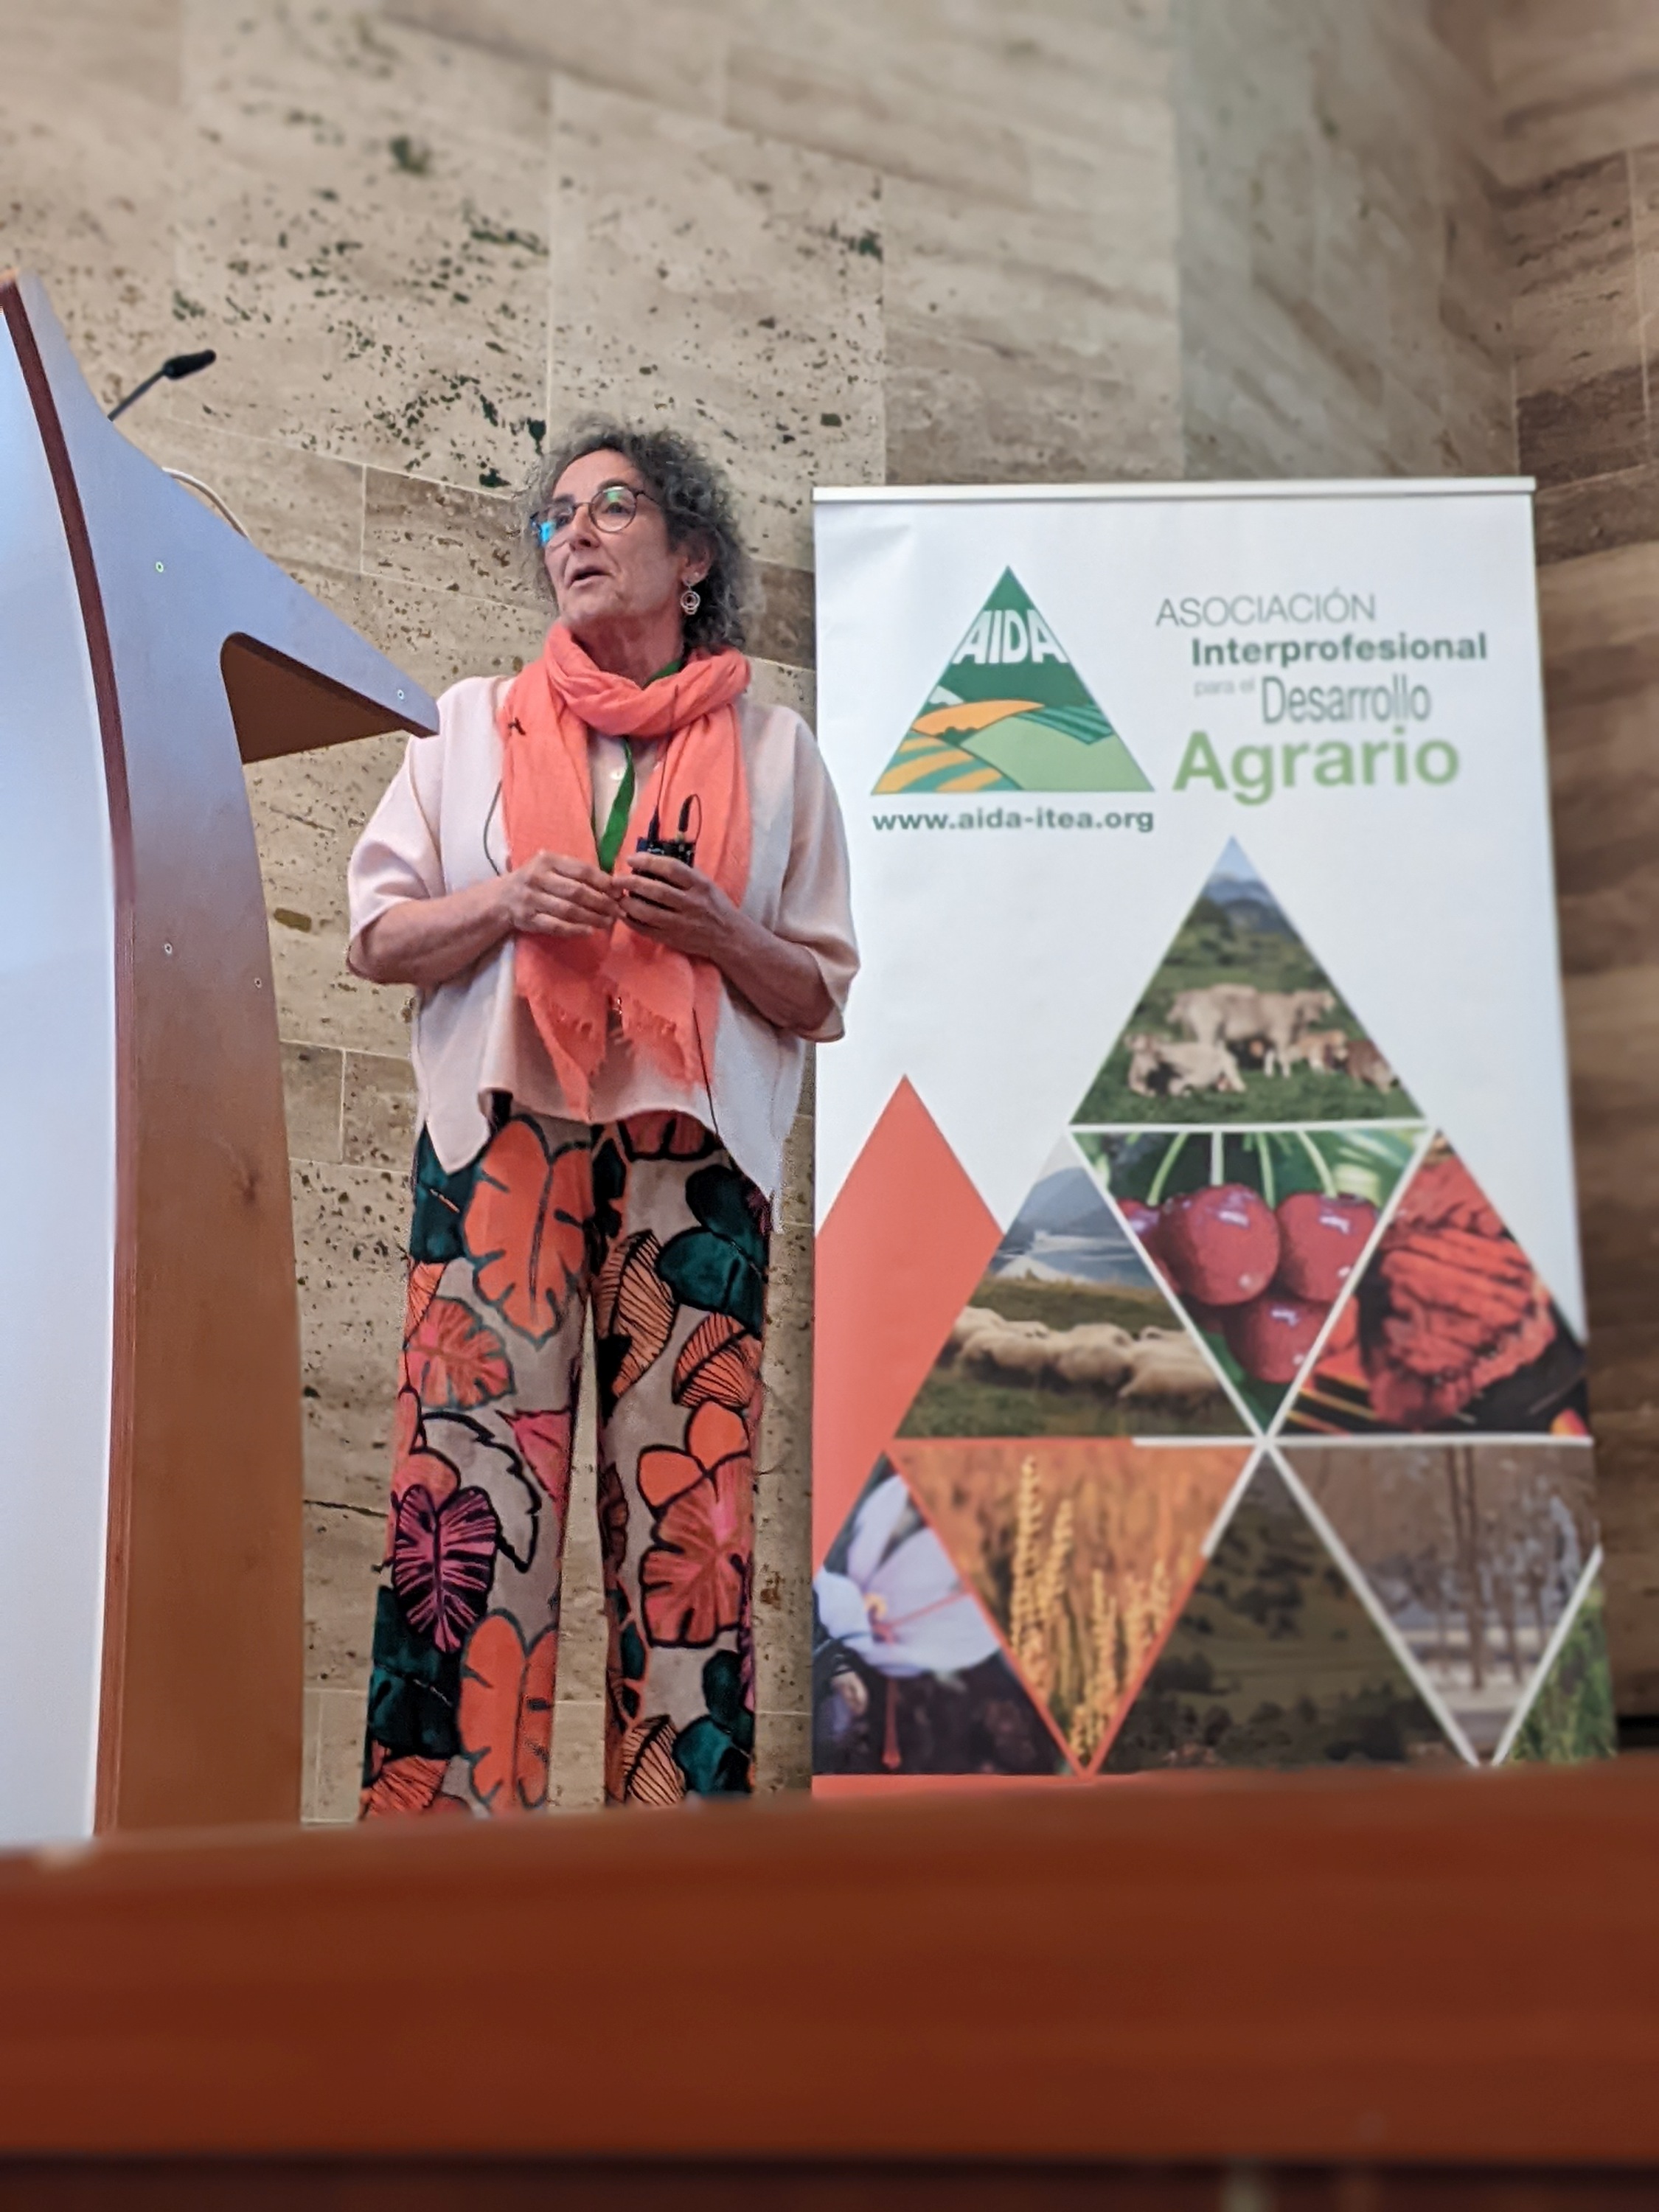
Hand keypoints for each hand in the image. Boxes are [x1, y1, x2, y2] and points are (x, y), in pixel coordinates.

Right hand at [500, 848, 618, 938]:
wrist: (501, 898)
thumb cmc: (534, 880)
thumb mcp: (550, 867)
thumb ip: (575, 872)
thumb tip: (611, 883)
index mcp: (547, 860)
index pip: (581, 870)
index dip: (603, 882)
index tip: (618, 892)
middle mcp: (538, 877)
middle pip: (577, 892)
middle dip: (602, 902)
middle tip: (618, 911)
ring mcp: (531, 899)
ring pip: (568, 910)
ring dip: (592, 918)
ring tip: (609, 922)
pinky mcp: (528, 919)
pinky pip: (555, 926)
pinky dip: (574, 929)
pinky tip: (589, 931)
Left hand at [618, 852, 737, 959]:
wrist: (728, 937)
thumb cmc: (714, 905)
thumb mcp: (705, 883)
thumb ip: (683, 874)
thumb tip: (651, 861)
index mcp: (700, 885)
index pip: (671, 869)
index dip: (648, 861)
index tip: (631, 859)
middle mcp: (691, 904)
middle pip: (657, 891)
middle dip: (632, 882)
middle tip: (616, 878)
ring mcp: (681, 924)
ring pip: (649, 913)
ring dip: (629, 903)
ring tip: (617, 896)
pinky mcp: (673, 939)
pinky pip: (647, 930)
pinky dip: (632, 922)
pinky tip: (623, 914)